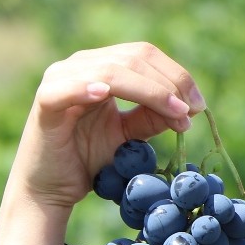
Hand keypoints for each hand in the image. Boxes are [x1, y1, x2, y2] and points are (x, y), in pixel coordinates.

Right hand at [10, 42, 203, 212]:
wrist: (51, 189)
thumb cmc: (88, 160)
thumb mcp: (128, 137)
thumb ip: (151, 119)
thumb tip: (186, 110)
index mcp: (101, 67)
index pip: (144, 55)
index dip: (175, 75)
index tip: (198, 105)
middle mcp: (81, 65)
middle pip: (133, 58)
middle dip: (168, 84)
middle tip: (190, 110)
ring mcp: (60, 80)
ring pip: (111, 71)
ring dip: (148, 91)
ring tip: (173, 112)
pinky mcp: (45, 102)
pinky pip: (67, 89)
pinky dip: (87, 88)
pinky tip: (105, 94)